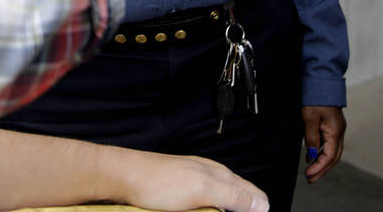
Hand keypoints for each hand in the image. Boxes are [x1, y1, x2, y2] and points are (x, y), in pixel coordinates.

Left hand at [106, 150, 268, 211]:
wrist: (122, 177)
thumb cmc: (155, 181)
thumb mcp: (201, 189)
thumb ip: (232, 194)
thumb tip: (260, 203)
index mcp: (218, 173)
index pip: (252, 194)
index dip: (258, 209)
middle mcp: (208, 175)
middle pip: (237, 196)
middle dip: (245, 207)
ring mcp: (192, 182)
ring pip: (220, 199)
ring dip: (226, 207)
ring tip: (228, 211)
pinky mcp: (178, 191)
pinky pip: (202, 202)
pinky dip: (208, 208)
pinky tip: (204, 210)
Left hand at [303, 105, 345, 182]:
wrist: (321, 82)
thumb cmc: (315, 98)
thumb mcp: (309, 118)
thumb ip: (310, 137)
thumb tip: (310, 155)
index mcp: (335, 132)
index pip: (329, 156)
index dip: (319, 167)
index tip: (308, 175)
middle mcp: (338, 133)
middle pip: (333, 158)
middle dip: (321, 170)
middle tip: (310, 179)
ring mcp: (336, 130)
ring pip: (332, 152)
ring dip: (322, 162)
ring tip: (311, 171)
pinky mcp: (332, 126)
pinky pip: (329, 144)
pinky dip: (321, 153)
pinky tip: (313, 156)